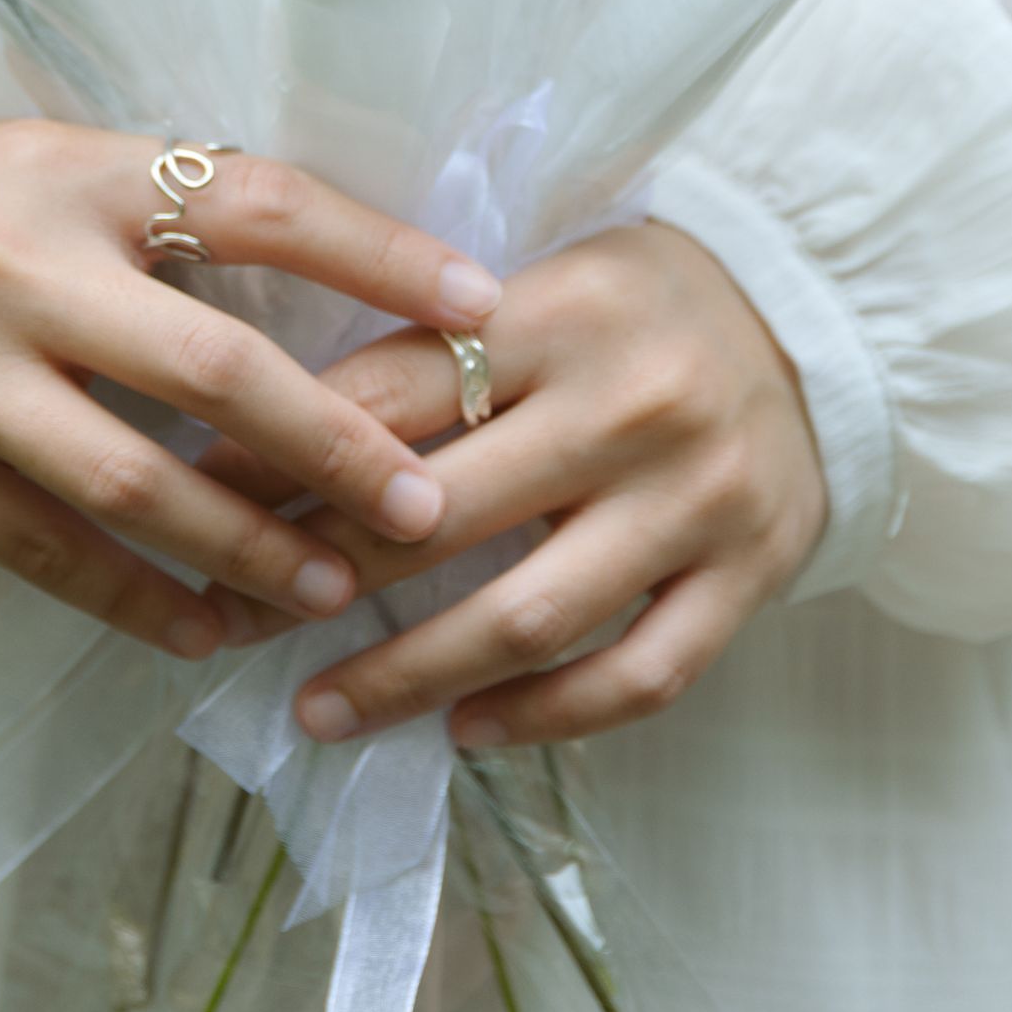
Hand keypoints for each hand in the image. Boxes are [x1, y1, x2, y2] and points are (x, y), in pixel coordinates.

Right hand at [0, 120, 502, 662]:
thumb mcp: (73, 168)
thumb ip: (187, 216)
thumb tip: (371, 283)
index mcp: (81, 177)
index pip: (260, 204)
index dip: (380, 254)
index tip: (484, 305)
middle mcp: (16, 269)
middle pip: (212, 367)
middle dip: (335, 447)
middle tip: (428, 509)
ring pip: (132, 482)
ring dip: (246, 548)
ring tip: (329, 588)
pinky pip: (45, 552)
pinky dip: (135, 598)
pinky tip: (205, 631)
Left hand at [196, 223, 823, 749]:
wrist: (810, 320)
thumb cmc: (632, 302)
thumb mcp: (536, 281)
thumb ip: (430, 341)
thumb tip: (262, 418)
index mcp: (560, 310)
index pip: (393, 390)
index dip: (283, 452)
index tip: (201, 496)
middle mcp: (632, 403)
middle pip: (443, 512)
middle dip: (317, 575)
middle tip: (231, 618)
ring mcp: (697, 500)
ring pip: (528, 615)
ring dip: (409, 675)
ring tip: (319, 710)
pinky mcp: (750, 573)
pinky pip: (635, 676)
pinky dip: (542, 717)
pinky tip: (462, 731)